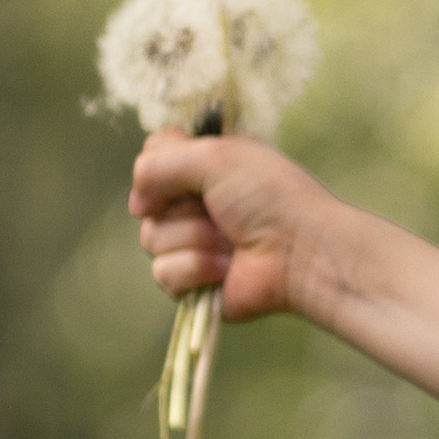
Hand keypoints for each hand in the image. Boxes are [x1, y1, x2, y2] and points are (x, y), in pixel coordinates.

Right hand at [129, 133, 331, 322]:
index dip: (160, 165)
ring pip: (152, 240)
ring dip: (194, 238)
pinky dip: (197, 268)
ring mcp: (193, 244)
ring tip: (230, 241)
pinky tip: (227, 268)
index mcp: (204, 167)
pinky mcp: (194, 282)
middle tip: (220, 210)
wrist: (300, 252)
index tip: (188, 168)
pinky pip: (165, 274)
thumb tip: (138, 201)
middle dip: (182, 207)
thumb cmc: (268, 197)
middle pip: (145, 202)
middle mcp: (196, 205)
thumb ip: (159, 163)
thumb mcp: (214, 156)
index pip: (153, 156)